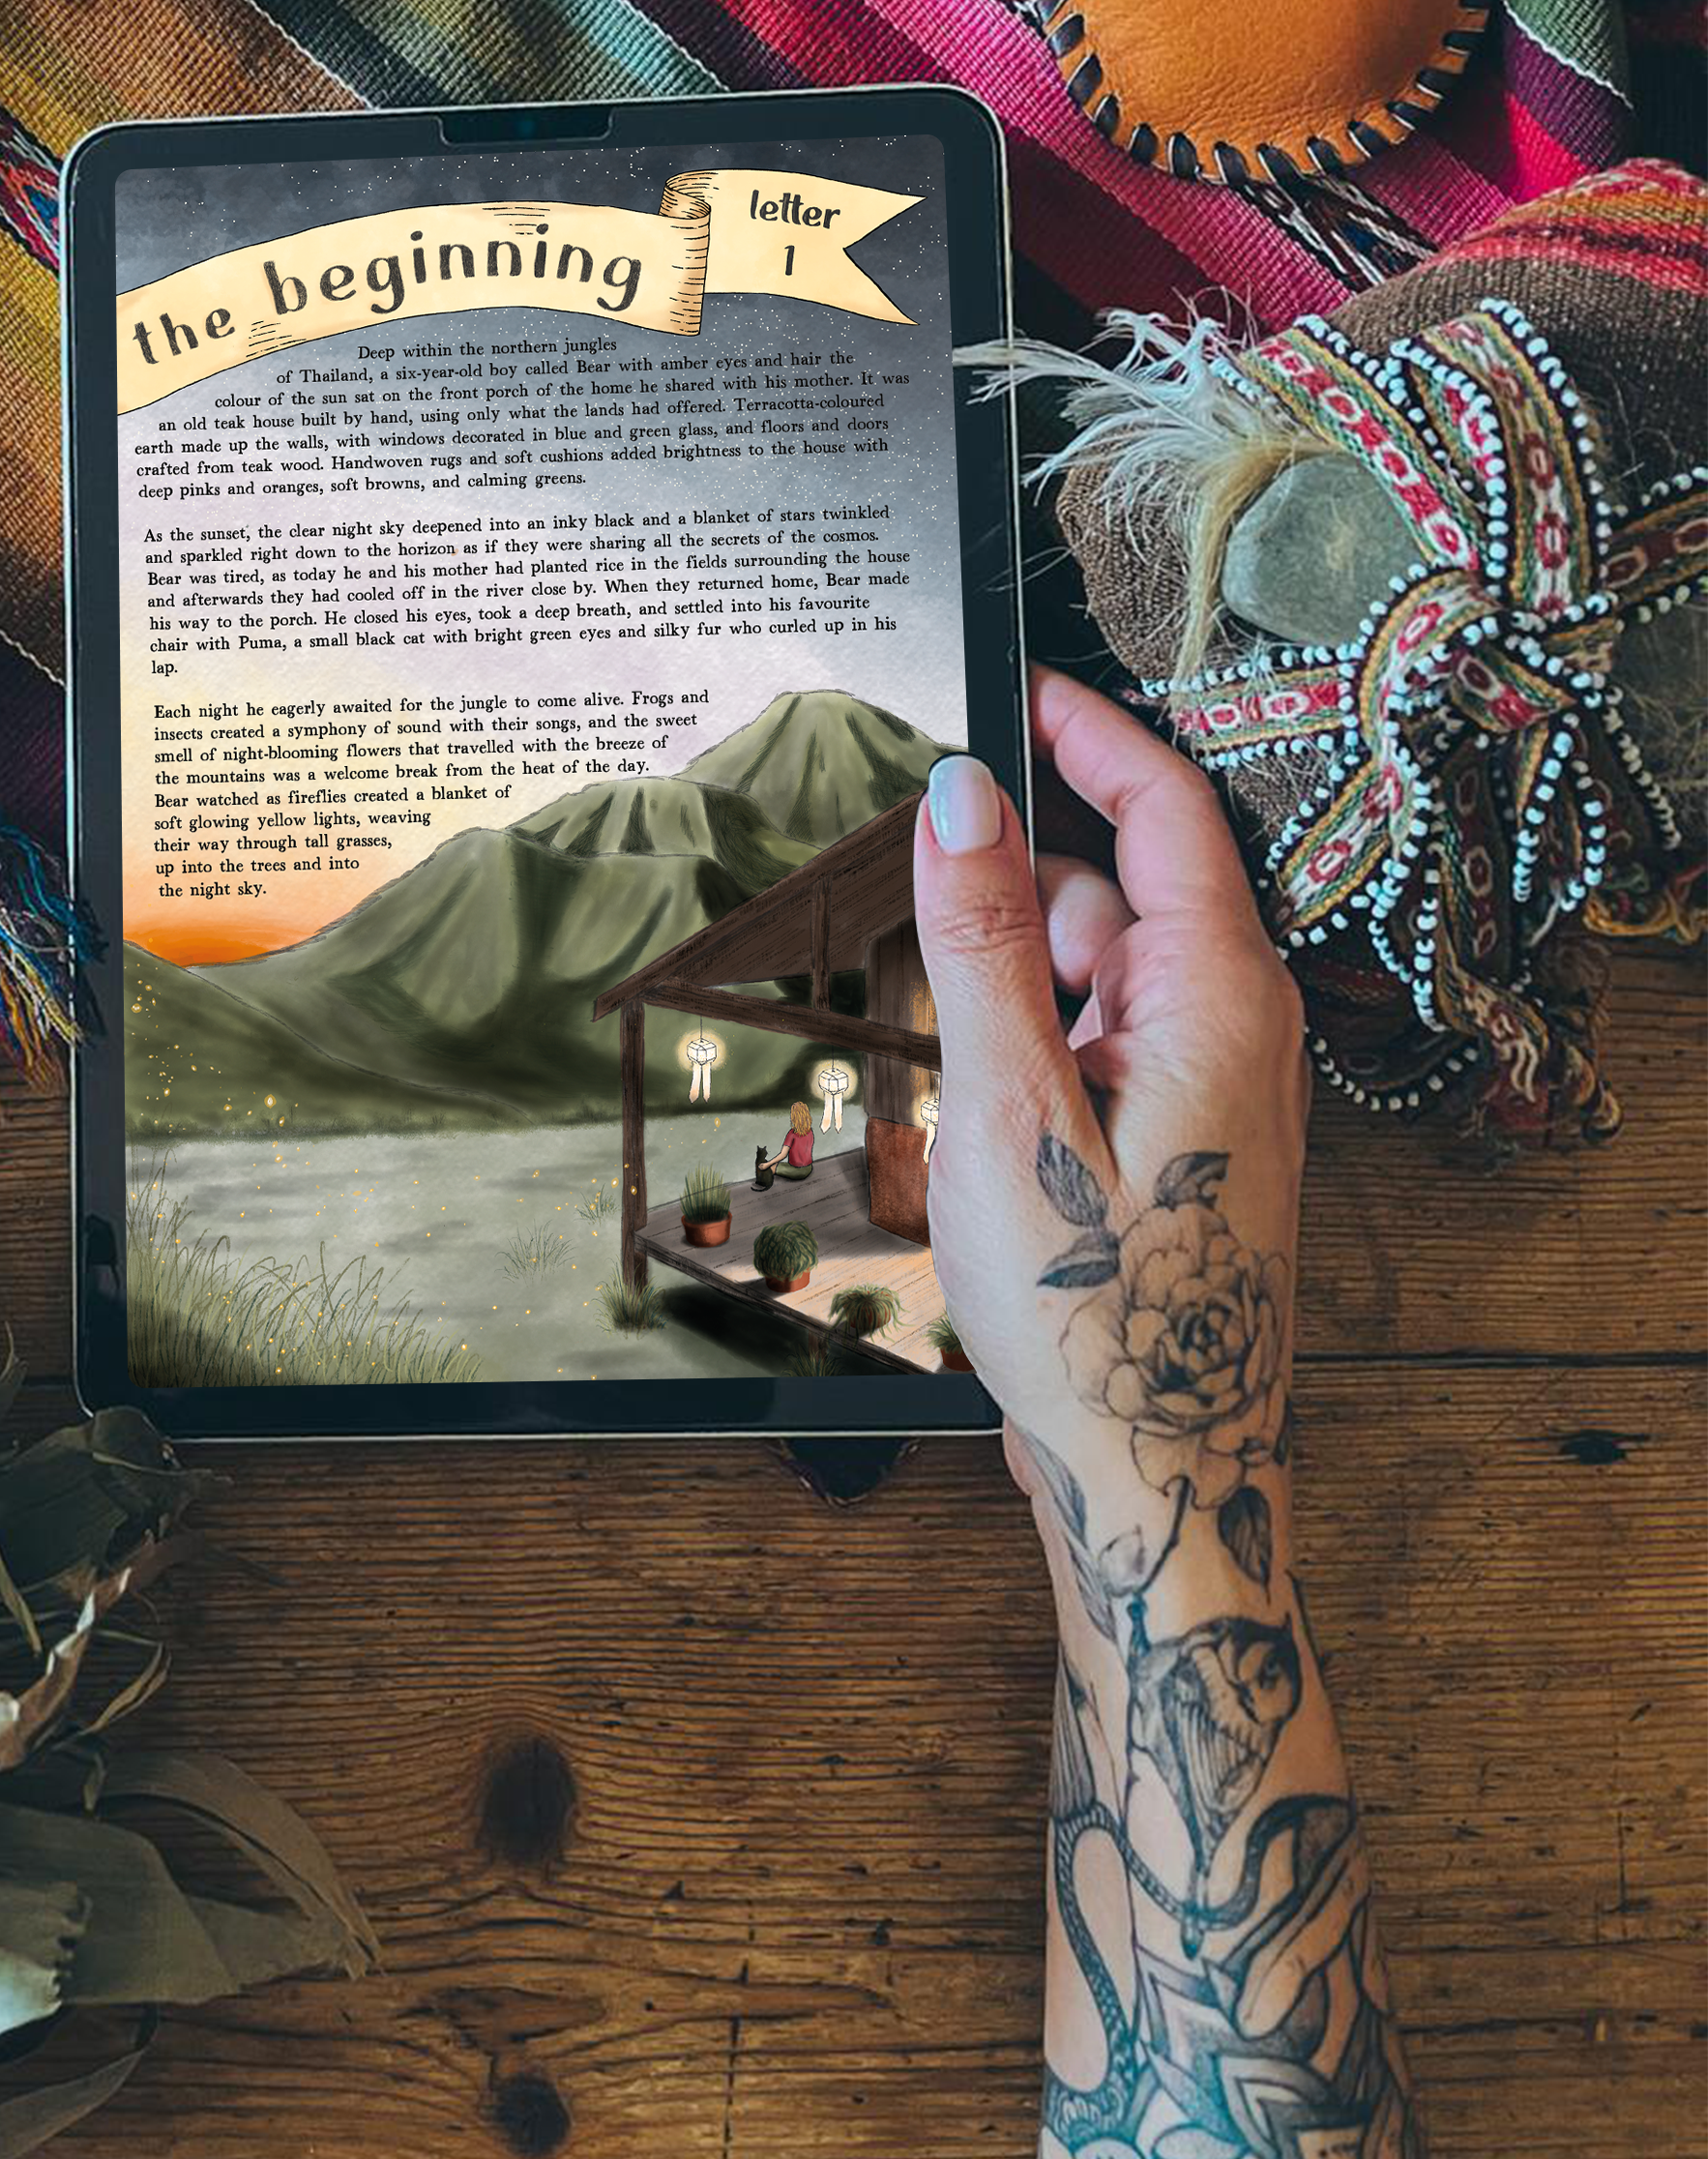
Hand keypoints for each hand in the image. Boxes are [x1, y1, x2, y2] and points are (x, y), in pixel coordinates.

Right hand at [911, 671, 1308, 1523]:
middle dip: (1018, 881)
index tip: (1005, 687)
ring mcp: (1218, 1080)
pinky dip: (1039, 1033)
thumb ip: (977, 938)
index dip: (1083, 731)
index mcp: (1219, 992)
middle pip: (1122, 882)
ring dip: (1019, 973)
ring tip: (953, 1066)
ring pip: (1106, 963)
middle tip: (918, 909)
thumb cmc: (1092, 1310)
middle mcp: (1238, 1021)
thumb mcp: (1005, 1105)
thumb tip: (959, 792)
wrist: (1157, 1471)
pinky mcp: (1187, 1134)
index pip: (1163, 804)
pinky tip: (984, 1102)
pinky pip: (1108, 1032)